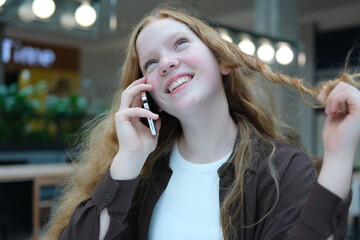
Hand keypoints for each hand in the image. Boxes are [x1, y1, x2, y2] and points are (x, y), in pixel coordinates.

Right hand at [111, 77, 160, 178]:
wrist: (136, 156)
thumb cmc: (143, 145)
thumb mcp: (153, 130)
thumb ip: (154, 120)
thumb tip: (158, 112)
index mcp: (132, 114)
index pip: (136, 97)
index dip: (146, 91)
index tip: (157, 90)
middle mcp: (125, 112)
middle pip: (129, 91)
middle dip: (139, 83)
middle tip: (149, 78)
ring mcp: (122, 114)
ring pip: (127, 94)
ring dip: (138, 88)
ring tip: (149, 86)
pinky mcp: (121, 118)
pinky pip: (134, 110)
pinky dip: (145, 111)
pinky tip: (155, 115)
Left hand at [317, 81, 359, 197]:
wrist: (335, 150)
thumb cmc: (334, 135)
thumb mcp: (334, 112)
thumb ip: (337, 100)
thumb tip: (334, 86)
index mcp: (358, 106)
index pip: (345, 87)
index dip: (330, 90)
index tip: (320, 99)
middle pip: (345, 85)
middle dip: (330, 94)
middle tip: (326, 109)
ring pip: (345, 87)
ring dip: (332, 98)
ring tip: (330, 111)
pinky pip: (347, 94)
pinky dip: (335, 100)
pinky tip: (332, 111)